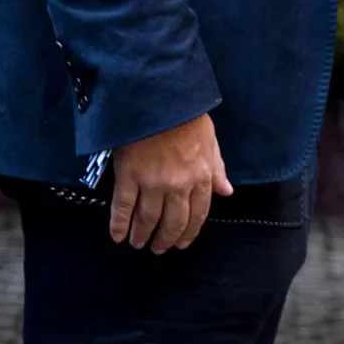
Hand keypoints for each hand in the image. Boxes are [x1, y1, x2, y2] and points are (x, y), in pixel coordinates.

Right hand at [108, 113, 233, 252]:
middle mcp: (179, 185)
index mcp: (201, 177)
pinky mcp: (129, 175)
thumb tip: (226, 191)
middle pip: (173, 222)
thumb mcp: (210, 139)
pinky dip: (118, 224)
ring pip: (148, 219)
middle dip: (165, 239)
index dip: (188, 233)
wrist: (159, 94)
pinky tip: (117, 235)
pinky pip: (123, 206)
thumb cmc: (186, 113)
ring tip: (137, 243)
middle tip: (158, 248)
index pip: (198, 215)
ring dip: (142, 235)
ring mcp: (152, 182)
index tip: (181, 244)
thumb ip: (217, 168)